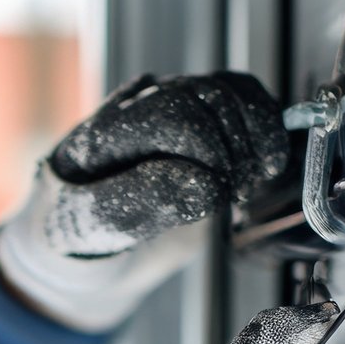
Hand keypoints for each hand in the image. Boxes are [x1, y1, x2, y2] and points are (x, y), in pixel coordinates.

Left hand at [0, 72, 287, 331]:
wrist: (83, 253)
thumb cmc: (77, 240)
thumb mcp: (89, 231)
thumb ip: (136, 206)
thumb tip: (204, 184)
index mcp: (103, 131)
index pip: (171, 114)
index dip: (207, 150)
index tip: (217, 194)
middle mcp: (137, 110)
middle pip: (208, 95)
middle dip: (236, 149)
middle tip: (236, 195)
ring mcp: (170, 112)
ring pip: (230, 90)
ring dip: (257, 136)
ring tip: (249, 183)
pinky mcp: (200, 124)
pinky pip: (243, 98)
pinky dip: (267, 126)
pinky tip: (263, 166)